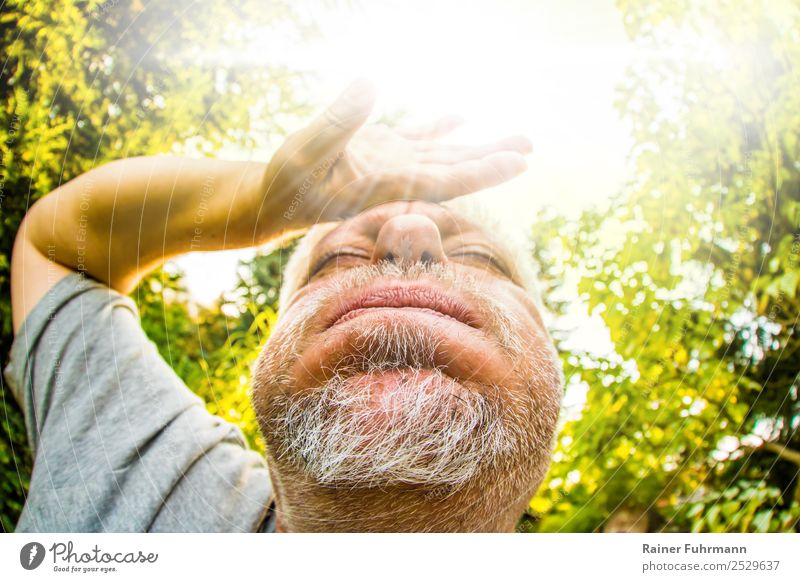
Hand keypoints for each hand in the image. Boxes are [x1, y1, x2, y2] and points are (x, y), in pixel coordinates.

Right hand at [260, 80, 531, 229]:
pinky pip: (417, 139)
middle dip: (492, 159)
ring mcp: (391, 165)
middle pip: (454, 170)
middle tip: (529, 148)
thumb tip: (370, 85)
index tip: (516, 163)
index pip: (444, 181)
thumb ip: (336, 122)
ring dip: (478, 147)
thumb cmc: (285, 184)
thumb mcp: (303, 152)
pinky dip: (439, 128)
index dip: (482, 172)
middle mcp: (397, 178)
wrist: (275, 200)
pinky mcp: (379, 152)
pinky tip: (460, 117)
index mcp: (386, 185)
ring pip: (444, 155)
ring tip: (517, 139)